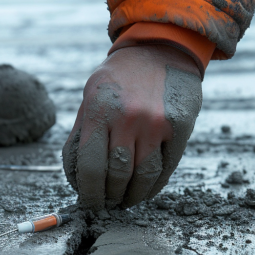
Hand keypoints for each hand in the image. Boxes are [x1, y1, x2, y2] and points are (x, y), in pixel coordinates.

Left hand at [63, 45, 201, 210]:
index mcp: (100, 111)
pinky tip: (144, 192)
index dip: (88, 193)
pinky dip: (153, 187)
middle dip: (109, 198)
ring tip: (124, 202)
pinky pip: (166, 169)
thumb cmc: (118, 78)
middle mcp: (129, 119)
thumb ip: (81, 134)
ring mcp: (157, 124)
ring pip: (143, 177)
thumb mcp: (90, 96)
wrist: (160, 49)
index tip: (88, 203)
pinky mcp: (179, 128)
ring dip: (132, 197)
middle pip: (117, 176)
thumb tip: (75, 177)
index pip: (89, 167)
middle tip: (106, 204)